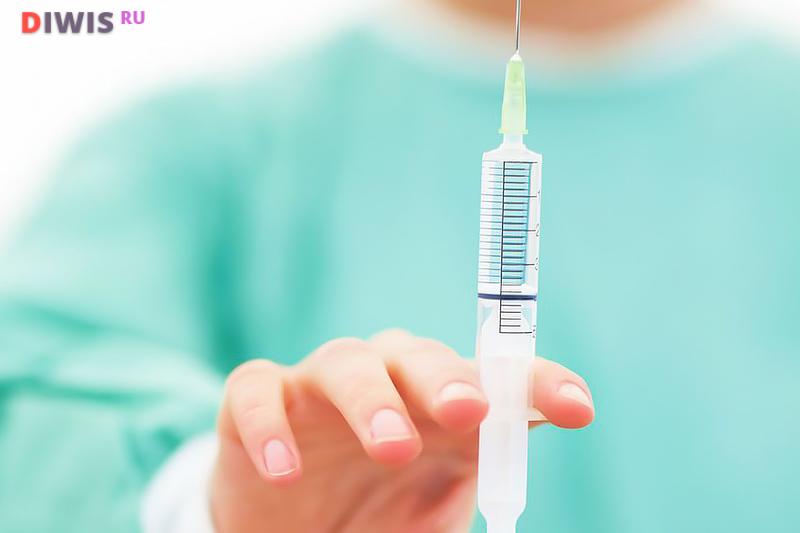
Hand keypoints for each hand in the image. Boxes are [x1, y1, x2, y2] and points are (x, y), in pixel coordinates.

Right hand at [211, 329, 593, 532]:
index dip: (538, 384)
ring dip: (373, 399)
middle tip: (470, 413)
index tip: (576, 408)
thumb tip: (517, 511)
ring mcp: (319, 388)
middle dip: (447, 380)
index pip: (497, 379)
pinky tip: (285, 471)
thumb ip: (475, 494)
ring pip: (346, 363)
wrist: (298, 527)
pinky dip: (269, 424)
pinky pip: (256, 393)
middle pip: (419, 355)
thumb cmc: (376, 518)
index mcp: (439, 404)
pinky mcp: (258, 400)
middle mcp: (387, 380)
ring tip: (394, 447)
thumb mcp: (432, 513)